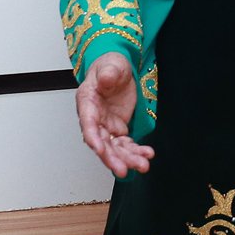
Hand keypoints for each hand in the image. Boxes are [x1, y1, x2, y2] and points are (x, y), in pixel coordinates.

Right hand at [76, 51, 153, 177]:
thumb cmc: (109, 66)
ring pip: (115, 148)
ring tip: (143, 165)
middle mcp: (95, 118)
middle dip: (112, 158)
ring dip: (127, 159)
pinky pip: (126, 145)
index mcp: (87, 102)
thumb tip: (105, 79)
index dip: (93, 138)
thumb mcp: (110, 64)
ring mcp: (106, 126)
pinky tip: (147, 154)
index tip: (99, 150)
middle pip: (101, 143)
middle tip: (123, 170)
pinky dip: (136, 151)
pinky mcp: (118, 129)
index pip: (88, 123)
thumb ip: (108, 72)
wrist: (118, 71)